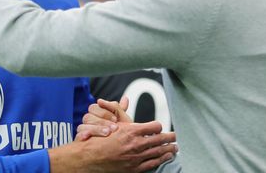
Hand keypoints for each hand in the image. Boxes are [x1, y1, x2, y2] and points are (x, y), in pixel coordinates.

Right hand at [49, 121, 176, 172]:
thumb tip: (125, 100)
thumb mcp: (111, 124)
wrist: (90, 158)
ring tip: (176, 146)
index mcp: (131, 131)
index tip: (160, 126)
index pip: (154, 126)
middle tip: (176, 135)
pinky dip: (162, 159)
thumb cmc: (98, 140)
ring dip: (169, 148)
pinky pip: (153, 163)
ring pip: (159, 152)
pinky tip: (167, 156)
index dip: (158, 126)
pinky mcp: (135, 168)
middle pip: (160, 139)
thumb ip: (121, 112)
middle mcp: (136, 144)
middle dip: (170, 137)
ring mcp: (136, 157)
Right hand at [76, 97, 132, 140]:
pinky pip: (78, 136)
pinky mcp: (81, 141)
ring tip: (107, 133)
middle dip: (101, 121)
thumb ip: (120, 110)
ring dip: (96, 129)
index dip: (105, 113)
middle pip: (88, 116)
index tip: (115, 119)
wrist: (120, 149)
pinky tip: (89, 137)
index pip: (94, 108)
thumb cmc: (120, 134)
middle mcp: (89, 121)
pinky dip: (83, 135)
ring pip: (82, 126)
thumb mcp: (122, 121)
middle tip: (114, 127)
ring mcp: (84, 131)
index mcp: (96, 114)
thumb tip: (125, 98)